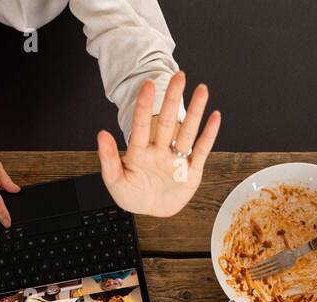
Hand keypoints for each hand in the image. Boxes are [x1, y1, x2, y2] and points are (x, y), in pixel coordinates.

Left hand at [97, 71, 219, 217]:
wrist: (151, 211)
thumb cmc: (133, 195)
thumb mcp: (115, 182)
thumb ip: (108, 159)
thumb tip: (102, 134)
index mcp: (140, 152)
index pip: (141, 126)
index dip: (144, 106)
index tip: (147, 85)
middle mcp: (159, 151)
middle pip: (167, 122)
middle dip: (173, 99)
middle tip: (179, 76)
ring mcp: (176, 160)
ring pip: (187, 132)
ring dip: (195, 112)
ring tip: (201, 90)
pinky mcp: (192, 171)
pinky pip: (201, 151)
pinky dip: (209, 135)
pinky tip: (215, 117)